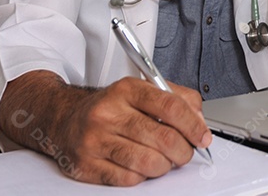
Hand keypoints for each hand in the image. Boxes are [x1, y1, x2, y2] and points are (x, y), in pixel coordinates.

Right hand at [0, 71, 211, 185]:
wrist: (64, 118)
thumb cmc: (110, 107)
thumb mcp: (142, 90)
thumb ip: (177, 99)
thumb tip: (200, 121)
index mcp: (127, 90)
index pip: (171, 107)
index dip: (194, 125)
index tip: (203, 137)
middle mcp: (108, 113)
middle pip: (163, 138)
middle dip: (183, 151)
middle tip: (185, 153)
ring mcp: (94, 140)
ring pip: (148, 162)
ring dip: (165, 166)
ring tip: (164, 160)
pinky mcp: (85, 165)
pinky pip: (128, 179)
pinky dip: (143, 177)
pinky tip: (140, 167)